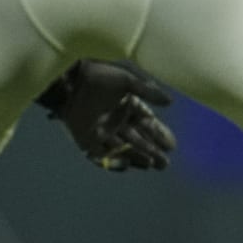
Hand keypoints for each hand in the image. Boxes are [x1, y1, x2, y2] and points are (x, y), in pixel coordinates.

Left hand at [44, 60, 175, 170]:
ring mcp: (102, 132)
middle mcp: (117, 121)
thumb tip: (170, 102)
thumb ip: (148, 92)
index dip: (160, 135)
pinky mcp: (87, 140)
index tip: (172, 145)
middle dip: (152, 152)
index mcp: (127, 107)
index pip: (148, 125)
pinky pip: (102, 156)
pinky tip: (127, 166)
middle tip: (165, 163)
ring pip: (124, 149)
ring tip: (152, 164)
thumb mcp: (127, 81)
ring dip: (138, 157)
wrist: (70, 79)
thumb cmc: (98, 76)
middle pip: (138, 141)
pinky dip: (114, 162)